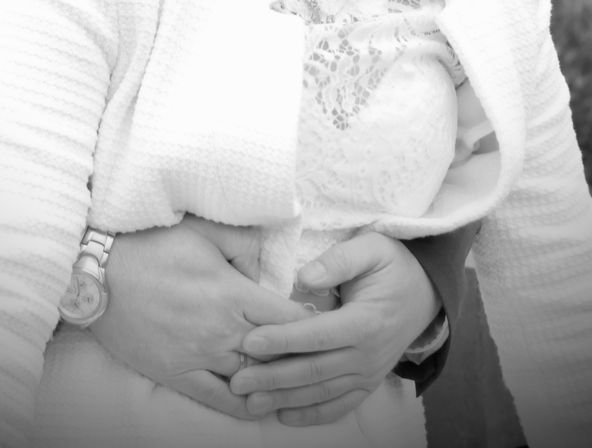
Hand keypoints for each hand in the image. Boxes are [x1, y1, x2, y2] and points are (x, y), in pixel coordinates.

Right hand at [91, 215, 309, 419]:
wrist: (100, 271)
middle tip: (318, 354)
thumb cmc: (153, 243)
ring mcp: (198, 356)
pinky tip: (259, 402)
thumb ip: (244, 245)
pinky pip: (218, 399)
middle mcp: (220, 330)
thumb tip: (265, 269)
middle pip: (276, 353)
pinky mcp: (176, 374)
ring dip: (275, 381)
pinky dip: (243, 404)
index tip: (324, 320)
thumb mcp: (205, 229)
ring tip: (295, 380)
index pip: (289, 317)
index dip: (311, 321)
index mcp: (231, 292)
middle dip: (300, 355)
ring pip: (251, 379)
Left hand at [231, 231, 439, 426]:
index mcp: (366, 322)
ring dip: (285, 399)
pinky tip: (285, 415)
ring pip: (321, 392)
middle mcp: (367, 354)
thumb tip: (303, 277)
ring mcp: (368, 373)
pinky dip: (312, 414)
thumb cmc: (392, 265)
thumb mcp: (371, 248)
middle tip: (237, 380)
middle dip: (273, 377)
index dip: (283, 339)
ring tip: (250, 402)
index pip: (317, 335)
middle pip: (313, 370)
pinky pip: (339, 405)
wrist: (425, 291)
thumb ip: (339, 260)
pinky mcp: (367, 382)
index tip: (251, 341)